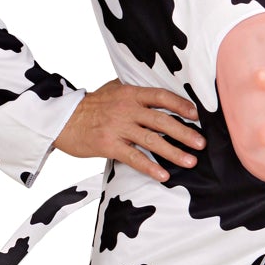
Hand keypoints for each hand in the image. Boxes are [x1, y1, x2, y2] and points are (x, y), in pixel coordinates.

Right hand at [54, 80, 206, 182]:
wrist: (62, 119)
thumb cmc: (90, 106)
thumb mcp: (112, 89)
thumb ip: (134, 90)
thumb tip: (157, 92)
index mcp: (130, 93)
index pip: (161, 96)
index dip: (181, 105)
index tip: (197, 115)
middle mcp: (126, 109)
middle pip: (161, 120)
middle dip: (184, 133)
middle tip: (201, 144)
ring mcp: (117, 127)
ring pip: (152, 141)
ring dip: (173, 152)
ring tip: (190, 161)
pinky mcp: (108, 145)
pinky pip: (134, 158)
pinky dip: (150, 167)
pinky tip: (164, 175)